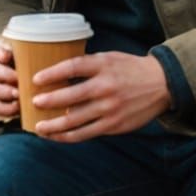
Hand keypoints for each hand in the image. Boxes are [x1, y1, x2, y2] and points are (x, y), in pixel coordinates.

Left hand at [32, 51, 170, 141]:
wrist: (162, 84)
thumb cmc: (130, 69)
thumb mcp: (110, 58)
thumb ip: (87, 65)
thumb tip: (58, 74)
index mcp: (104, 66)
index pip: (73, 67)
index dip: (52, 74)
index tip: (36, 79)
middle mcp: (106, 87)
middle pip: (71, 96)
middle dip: (48, 101)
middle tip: (33, 103)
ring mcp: (110, 109)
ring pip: (75, 120)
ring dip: (54, 125)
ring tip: (39, 127)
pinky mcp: (114, 125)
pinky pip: (86, 133)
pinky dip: (68, 136)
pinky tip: (57, 136)